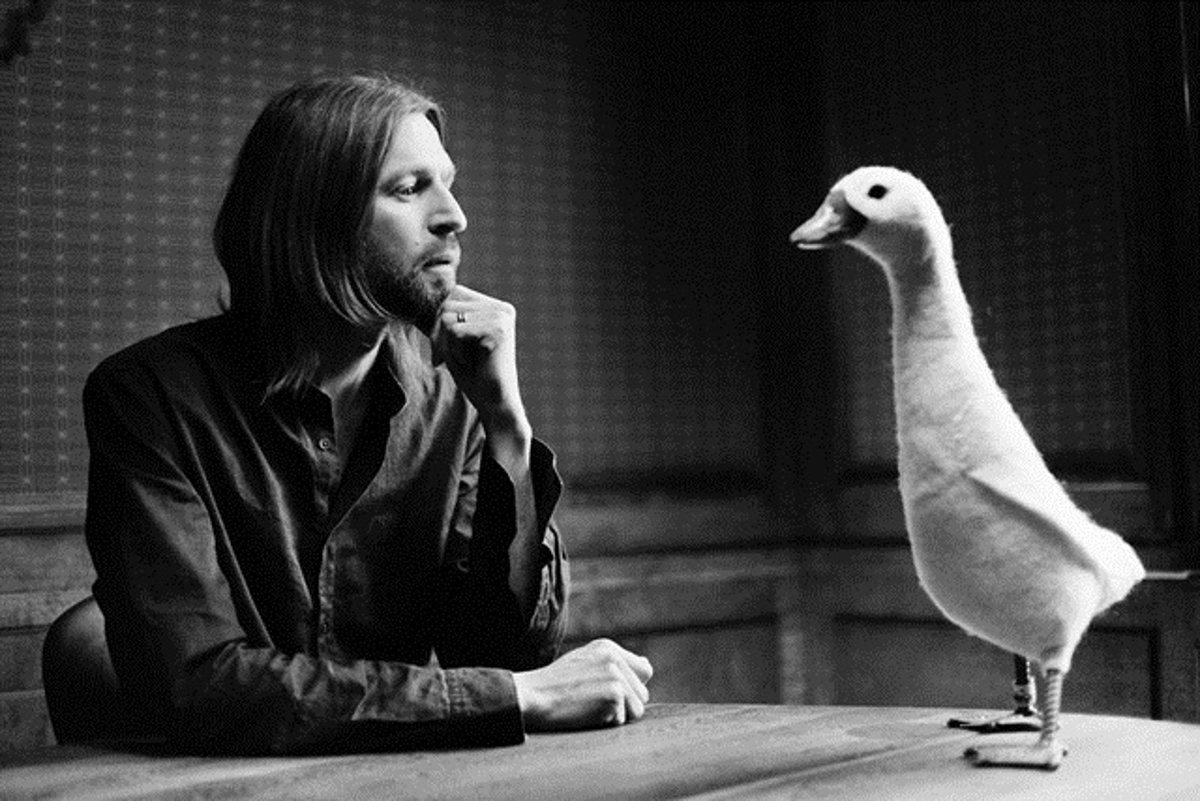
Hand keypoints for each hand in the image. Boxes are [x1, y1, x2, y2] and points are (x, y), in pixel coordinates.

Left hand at [431, 285, 526, 435]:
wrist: (496, 404)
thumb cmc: (474, 375)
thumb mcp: (456, 341)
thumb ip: (447, 317)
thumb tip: (421, 291)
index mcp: (496, 307)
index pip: (453, 295)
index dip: (440, 322)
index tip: (445, 349)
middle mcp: (502, 308)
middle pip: (446, 304)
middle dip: (439, 334)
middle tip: (449, 359)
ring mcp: (501, 317)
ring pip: (447, 318)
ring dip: (447, 345)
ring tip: (464, 360)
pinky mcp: (497, 331)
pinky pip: (454, 331)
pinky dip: (454, 351)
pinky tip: (470, 364)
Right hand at [512, 639, 653, 730]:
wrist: (532, 696)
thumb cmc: (553, 685)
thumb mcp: (584, 661)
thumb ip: (612, 663)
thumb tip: (647, 665)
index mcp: (608, 647)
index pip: (644, 670)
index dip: (630, 687)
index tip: (607, 692)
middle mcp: (615, 658)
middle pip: (643, 692)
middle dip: (625, 704)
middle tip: (593, 702)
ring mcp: (616, 675)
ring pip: (638, 709)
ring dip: (617, 715)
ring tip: (590, 708)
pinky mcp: (615, 694)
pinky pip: (623, 720)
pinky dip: (607, 723)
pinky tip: (586, 714)